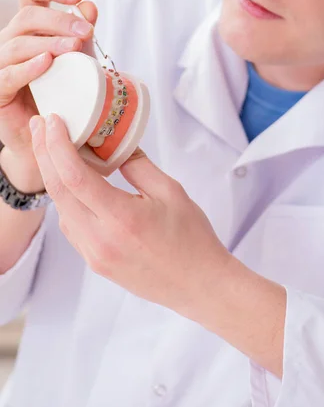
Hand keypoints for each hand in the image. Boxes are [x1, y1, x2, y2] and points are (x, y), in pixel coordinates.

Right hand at [0, 0, 96, 187]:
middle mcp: (12, 40)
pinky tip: (47, 62)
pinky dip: (29, 67)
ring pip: (18, 42)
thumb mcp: (79, 61)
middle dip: (59, 18)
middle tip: (86, 31)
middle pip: (27, 15)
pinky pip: (9, 74)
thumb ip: (82, 35)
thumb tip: (89, 7)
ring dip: (49, 42)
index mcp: (30, 27)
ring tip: (74, 47)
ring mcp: (2, 64)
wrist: (48, 134)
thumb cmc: (62, 94)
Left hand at [30, 113, 286, 376]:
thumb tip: (115, 145)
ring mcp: (95, 255)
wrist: (200, 285)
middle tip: (39, 126)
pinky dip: (67, 201)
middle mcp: (101, 240)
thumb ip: (138, 166)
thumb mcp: (171, 191)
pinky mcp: (96, 263)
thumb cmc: (192, 239)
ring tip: (53, 150)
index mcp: (122, 218)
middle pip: (58, 191)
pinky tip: (72, 185)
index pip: (75, 177)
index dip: (57, 145)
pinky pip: (71, 228)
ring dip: (54, 178)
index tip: (51, 121)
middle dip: (44, 154)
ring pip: (61, 210)